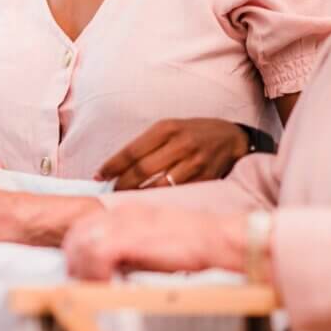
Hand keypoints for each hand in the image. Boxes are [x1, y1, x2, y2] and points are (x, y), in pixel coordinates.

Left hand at [63, 203, 246, 280]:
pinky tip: (105, 286)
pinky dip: (95, 274)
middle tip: (82, 283)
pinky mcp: (129, 237)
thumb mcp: (155, 240)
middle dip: (74, 261)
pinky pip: (95, 255)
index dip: (78, 251)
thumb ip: (132, 248)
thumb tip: (113, 270)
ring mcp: (124, 223)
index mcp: (128, 211)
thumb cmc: (192, 245)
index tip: (82, 272)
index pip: (86, 226)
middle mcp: (121, 213)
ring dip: (82, 270)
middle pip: (77, 234)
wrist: (214, 238)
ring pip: (81, 244)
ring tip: (93, 288)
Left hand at [95, 118, 248, 190]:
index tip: (98, 176)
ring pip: (159, 186)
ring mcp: (195, 163)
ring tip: (126, 200)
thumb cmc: (194, 133)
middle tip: (111, 192)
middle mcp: (181, 144)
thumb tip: (118, 167)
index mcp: (167, 128)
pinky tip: (150, 202)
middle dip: (122, 184)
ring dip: (139, 195)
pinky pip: (178, 193)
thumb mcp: (171, 127)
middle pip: (142, 170)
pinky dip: (161, 200)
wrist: (232, 139)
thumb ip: (147, 144)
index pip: (132, 150)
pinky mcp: (206, 178)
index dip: (112, 165)